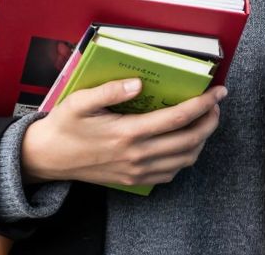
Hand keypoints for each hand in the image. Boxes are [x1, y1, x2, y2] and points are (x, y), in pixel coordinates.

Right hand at [20, 79, 226, 187]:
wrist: (47, 159)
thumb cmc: (64, 127)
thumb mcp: (80, 101)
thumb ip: (109, 90)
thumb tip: (137, 83)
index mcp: (127, 133)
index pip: (178, 118)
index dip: (203, 104)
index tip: (217, 92)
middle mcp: (136, 155)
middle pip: (189, 140)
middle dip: (210, 120)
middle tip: (216, 104)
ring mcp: (136, 171)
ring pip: (185, 160)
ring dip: (202, 139)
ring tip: (204, 120)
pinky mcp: (133, 180)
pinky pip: (171, 173)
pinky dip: (186, 157)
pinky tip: (184, 141)